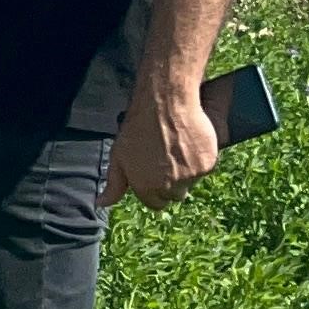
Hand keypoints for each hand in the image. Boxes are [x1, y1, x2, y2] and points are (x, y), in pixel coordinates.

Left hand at [104, 80, 220, 210]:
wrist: (165, 104)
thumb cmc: (138, 127)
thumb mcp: (118, 156)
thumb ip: (113, 184)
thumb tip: (101, 203)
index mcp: (146, 187)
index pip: (156, 204)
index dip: (154, 190)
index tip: (155, 175)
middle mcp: (170, 186)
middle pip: (175, 195)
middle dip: (171, 183)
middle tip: (166, 159)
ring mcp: (190, 177)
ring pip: (191, 182)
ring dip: (186, 171)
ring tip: (176, 148)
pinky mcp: (207, 165)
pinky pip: (205, 169)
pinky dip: (199, 160)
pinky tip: (189, 143)